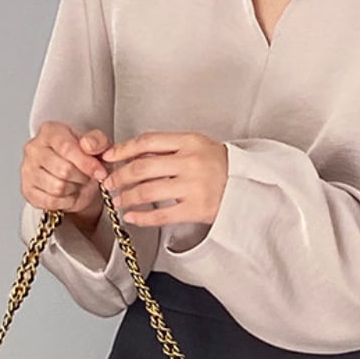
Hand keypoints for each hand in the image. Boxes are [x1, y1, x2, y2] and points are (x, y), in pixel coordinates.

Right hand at [20, 121, 112, 215]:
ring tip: (77, 182)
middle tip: (88, 176)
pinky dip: (66, 201)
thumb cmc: (84, 158)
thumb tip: (89, 145)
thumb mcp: (98, 146)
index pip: (67, 148)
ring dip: (74, 189)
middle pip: (64, 170)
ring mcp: (27, 170)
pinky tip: (69, 193)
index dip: (86, 163)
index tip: (100, 172)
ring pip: (58, 187)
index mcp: (50, 131)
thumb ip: (98, 141)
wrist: (76, 177)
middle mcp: (34, 148)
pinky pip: (51, 201)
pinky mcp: (27, 190)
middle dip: (82, 177)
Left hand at [99, 131, 227, 226]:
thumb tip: (132, 154)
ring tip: (119, 200)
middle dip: (119, 176)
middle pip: (142, 167)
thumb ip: (169, 148)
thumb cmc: (222, 166)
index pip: (148, 141)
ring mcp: (194, 186)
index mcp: (190, 141)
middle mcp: (191, 162)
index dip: (123, 149)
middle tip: (110, 183)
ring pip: (147, 191)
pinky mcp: (196, 209)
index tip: (110, 157)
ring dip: (127, 197)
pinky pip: (161, 215)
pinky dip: (141, 217)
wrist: (250, 187)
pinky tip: (132, 217)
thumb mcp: (198, 146)